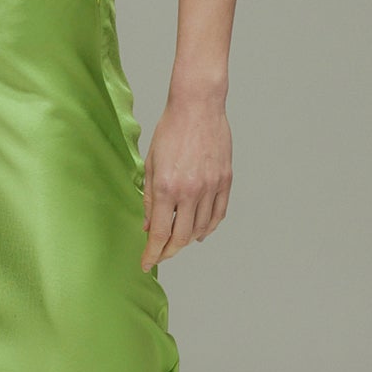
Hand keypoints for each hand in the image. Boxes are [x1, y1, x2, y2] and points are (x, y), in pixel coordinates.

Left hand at [140, 94, 230, 270]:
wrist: (198, 107)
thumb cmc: (170, 131)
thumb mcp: (150, 164)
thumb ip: (149, 198)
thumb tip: (148, 226)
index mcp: (167, 188)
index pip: (160, 233)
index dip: (152, 253)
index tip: (147, 264)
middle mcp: (190, 191)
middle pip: (181, 236)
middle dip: (169, 251)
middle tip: (160, 255)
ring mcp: (211, 187)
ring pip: (201, 228)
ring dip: (188, 239)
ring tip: (177, 242)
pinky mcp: (225, 180)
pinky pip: (218, 213)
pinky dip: (209, 227)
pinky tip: (200, 232)